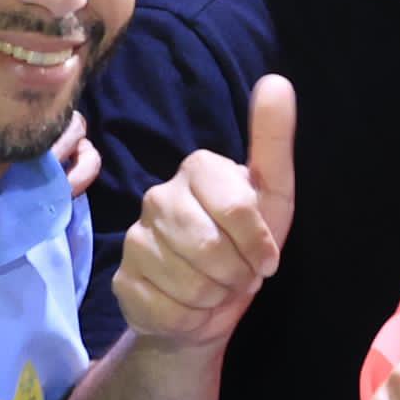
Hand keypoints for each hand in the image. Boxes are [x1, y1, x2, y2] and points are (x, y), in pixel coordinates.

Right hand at [116, 77, 294, 352]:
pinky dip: (188, 317)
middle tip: (238, 275)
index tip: (267, 258)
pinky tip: (189, 306)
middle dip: (236, 273)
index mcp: (198, 169)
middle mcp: (159, 196)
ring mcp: (134, 238)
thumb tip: (276, 81)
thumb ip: (273, 141)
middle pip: (210, 248)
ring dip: (213, 296)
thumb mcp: (273, 195)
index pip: (238, 209)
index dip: (258, 243)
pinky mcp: (122, 280)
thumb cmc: (246, 245)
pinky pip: (164, 308)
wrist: (210, 305)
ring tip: (215, 288)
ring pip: (187, 281)